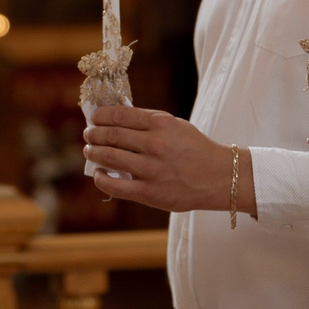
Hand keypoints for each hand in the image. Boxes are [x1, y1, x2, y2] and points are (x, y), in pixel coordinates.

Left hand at [81, 107, 253, 215]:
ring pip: (109, 157)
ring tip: (89, 151)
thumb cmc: (195, 149)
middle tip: (88, 135)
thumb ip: (148, 122)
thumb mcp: (176, 126)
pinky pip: (114, 185)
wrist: (220, 178)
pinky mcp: (149, 192)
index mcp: (161, 124)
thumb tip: (115, 119)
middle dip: (93, 134)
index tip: (94, 118)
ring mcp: (151, 170)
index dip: (100, 116)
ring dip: (93, 153)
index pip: (119, 115)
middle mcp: (154, 145)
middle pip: (110, 135)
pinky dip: (101, 178)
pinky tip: (98, 174)